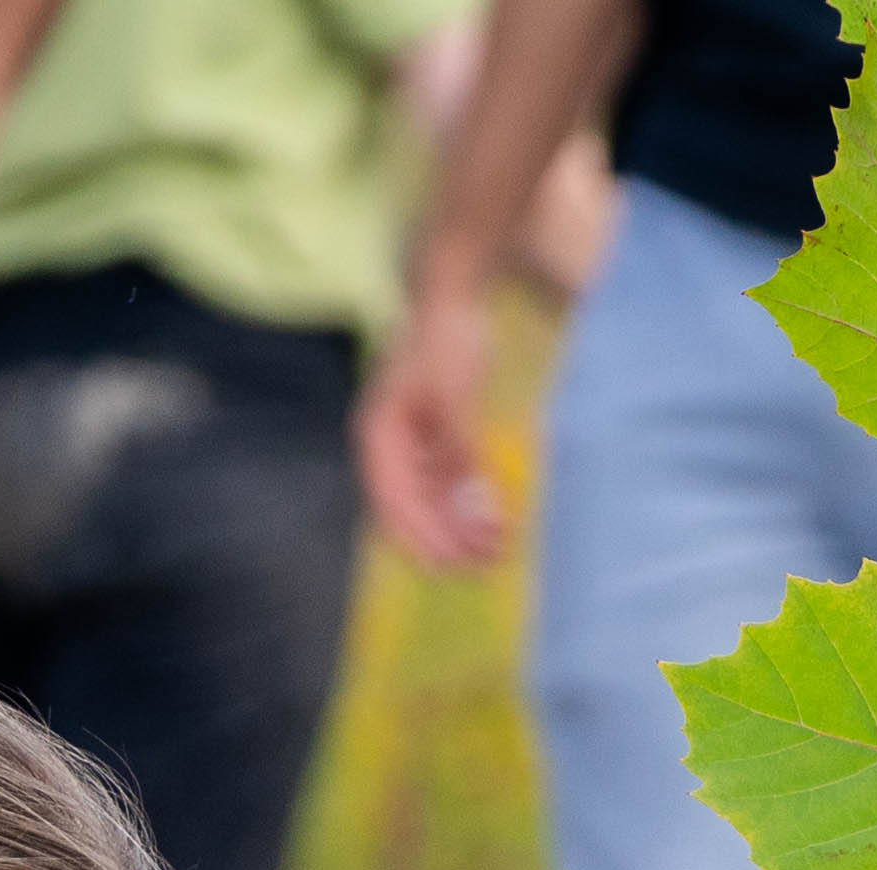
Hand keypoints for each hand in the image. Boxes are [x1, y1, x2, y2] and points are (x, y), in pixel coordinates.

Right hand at [360, 289, 509, 566]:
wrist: (452, 296)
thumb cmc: (444, 339)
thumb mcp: (453, 398)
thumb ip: (458, 453)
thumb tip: (468, 507)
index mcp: (377, 437)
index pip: (392, 505)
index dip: (422, 539)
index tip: (453, 566)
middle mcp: (387, 448)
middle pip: (413, 511)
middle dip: (449, 539)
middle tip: (489, 562)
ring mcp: (410, 445)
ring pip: (432, 502)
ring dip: (462, 526)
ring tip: (499, 547)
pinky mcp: (432, 439)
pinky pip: (446, 485)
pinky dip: (468, 503)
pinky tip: (495, 518)